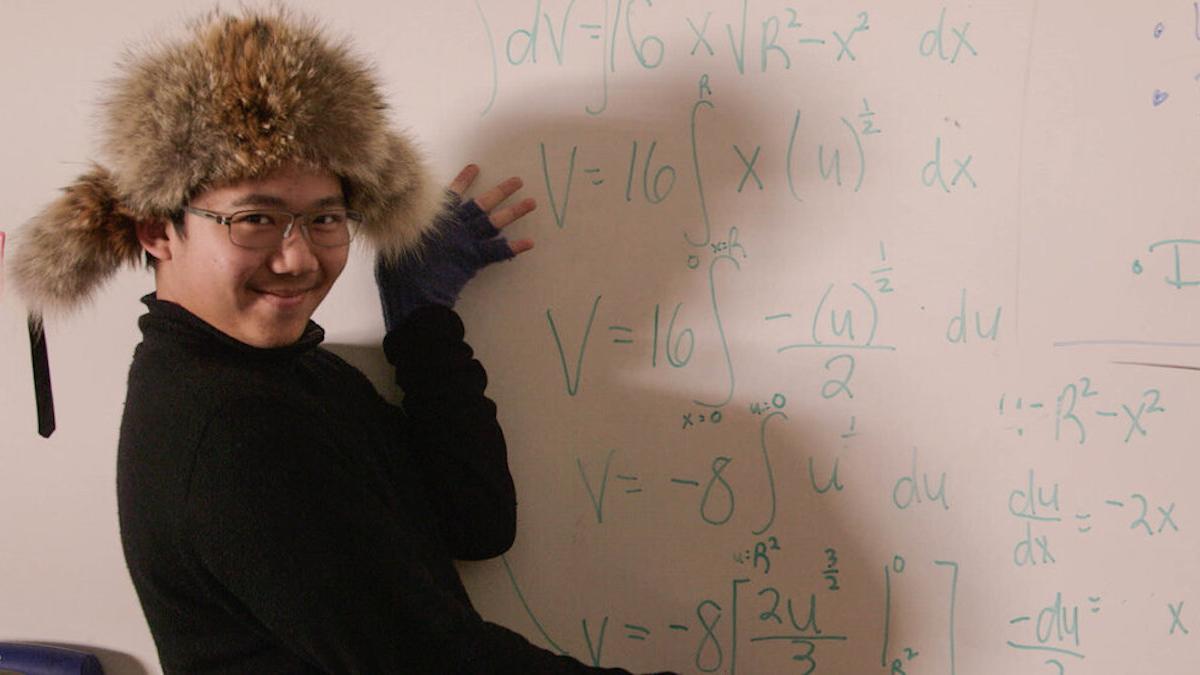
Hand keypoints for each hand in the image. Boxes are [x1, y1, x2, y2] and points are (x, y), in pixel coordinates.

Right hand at [375, 164, 534, 330]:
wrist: (411, 291)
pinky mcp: (473, 258)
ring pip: (494, 222)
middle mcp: (454, 225)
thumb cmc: (398, 270)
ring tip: (532, 202)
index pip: (451, 194)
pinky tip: (530, 242)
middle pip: (481, 204)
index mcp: (434, 218)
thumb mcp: (393, 242)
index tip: (475, 168)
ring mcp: (466, 241)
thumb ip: (401, 229)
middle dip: (500, 192)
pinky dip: (514, 248)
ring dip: (514, 212)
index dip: (463, 181)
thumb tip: (396, 221)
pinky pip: (497, 252)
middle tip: (518, 181)